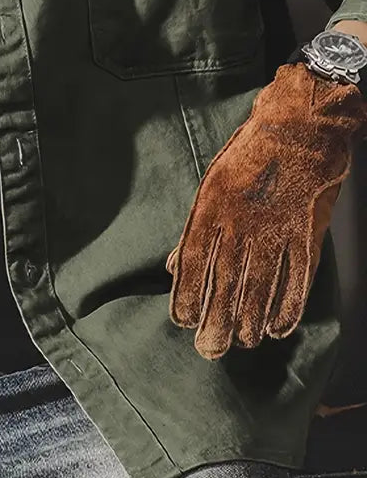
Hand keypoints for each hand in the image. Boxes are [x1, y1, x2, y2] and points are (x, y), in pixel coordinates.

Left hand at [165, 61, 366, 359]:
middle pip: (224, 281)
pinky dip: (287, 305)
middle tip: (209, 351)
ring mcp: (275, 228)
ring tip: (241, 343)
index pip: (191, 261)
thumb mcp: (213, 183)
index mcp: (212, 207)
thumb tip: (171, 265)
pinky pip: (297, 277)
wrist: (300, 126)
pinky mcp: (306, 232)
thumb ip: (195, 228)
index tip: (181, 321)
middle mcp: (240, 222)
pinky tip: (277, 328)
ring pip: (259, 285)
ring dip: (249, 319)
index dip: (186, 294)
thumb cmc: (251, 154)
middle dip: (215, 320)